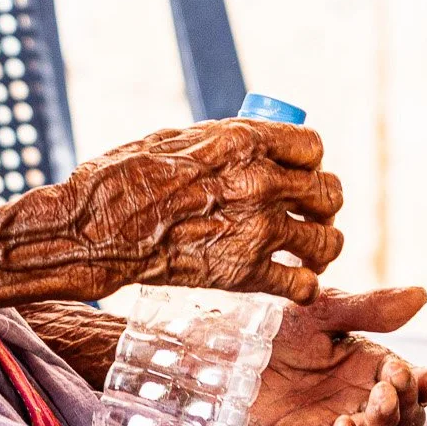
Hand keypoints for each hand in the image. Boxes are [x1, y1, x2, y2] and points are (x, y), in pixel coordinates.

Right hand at [17, 118, 343, 303]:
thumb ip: (223, 144)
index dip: (307, 161)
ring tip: (306, 252)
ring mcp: (257, 229)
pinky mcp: (246, 273)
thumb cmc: (122, 178)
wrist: (96, 229)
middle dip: (321, 204)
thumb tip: (250, 146)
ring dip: (321, 246)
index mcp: (244, 140)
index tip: (296, 172)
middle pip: (330, 192)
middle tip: (305, 214)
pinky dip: (301, 286)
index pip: (312, 145)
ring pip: (328, 241)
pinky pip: (303, 284)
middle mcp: (260, 181)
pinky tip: (289, 282)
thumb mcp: (176, 139)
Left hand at [244, 286, 426, 425]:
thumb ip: (370, 308)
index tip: (426, 377)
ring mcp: (335, 420)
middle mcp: (361, 397)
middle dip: (407, 408)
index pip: (417, 385)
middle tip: (390, 387)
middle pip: (405, 419)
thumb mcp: (324, 308)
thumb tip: (422, 294)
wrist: (229, 339)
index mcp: (373, 365)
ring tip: (374, 408)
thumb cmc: (280, 321)